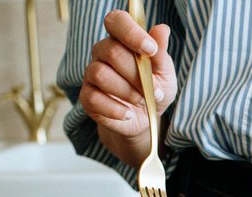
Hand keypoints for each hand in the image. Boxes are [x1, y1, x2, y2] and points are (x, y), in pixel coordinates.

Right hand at [79, 10, 177, 163]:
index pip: (116, 21)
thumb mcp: (164, 72)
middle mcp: (102, 52)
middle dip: (137, 74)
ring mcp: (92, 74)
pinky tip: (128, 114)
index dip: (131, 32)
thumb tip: (162, 30)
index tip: (150, 49)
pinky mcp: (87, 97)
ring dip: (128, 91)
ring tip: (142, 101)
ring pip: (101, 74)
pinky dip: (116, 109)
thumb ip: (161, 53)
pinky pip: (94, 99)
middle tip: (154, 90)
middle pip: (112, 52)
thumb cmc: (154, 90)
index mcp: (121, 40)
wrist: (146, 119)